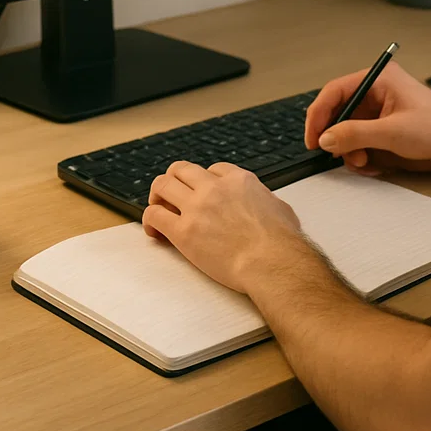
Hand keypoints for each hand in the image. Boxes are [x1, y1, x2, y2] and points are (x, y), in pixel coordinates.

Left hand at [142, 160, 303, 293]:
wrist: (271, 262)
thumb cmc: (280, 241)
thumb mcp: (279, 207)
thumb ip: (264, 200)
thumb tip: (264, 203)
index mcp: (239, 180)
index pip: (212, 169)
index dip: (204, 180)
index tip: (202, 191)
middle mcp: (215, 188)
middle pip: (181, 169)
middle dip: (174, 179)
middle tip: (171, 194)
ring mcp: (197, 207)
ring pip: (162, 185)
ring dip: (157, 195)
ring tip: (159, 208)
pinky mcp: (183, 231)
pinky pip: (154, 215)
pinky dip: (150, 221)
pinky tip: (155, 231)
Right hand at [304, 62, 430, 175]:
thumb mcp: (393, 132)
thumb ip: (355, 134)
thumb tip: (325, 139)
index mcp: (377, 79)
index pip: (335, 91)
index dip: (319, 115)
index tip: (313, 139)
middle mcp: (375, 92)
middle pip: (338, 112)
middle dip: (337, 138)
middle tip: (339, 156)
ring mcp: (379, 110)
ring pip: (347, 130)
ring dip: (350, 150)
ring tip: (364, 162)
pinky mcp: (383, 127)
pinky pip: (359, 140)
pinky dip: (361, 154)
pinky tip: (374, 164)